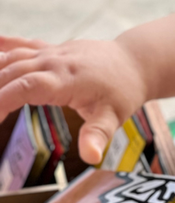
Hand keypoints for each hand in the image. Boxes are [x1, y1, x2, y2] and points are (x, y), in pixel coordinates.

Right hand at [0, 36, 148, 164]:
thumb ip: (99, 135)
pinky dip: (0, 48)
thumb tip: (92, 156)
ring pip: (8, 59)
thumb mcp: (115, 115)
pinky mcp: (48, 50)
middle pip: (8, 72)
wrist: (134, 62)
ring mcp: (48, 53)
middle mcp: (52, 62)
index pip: (23, 87)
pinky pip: (17, 45)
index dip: (0, 101)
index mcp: (65, 79)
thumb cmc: (124, 90)